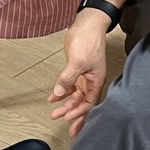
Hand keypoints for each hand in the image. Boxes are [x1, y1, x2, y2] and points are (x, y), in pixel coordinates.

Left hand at [49, 8, 109, 136]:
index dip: (79, 112)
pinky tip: (53, 98)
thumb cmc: (89, 41)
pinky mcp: (76, 71)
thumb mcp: (78, 61)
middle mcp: (91, 81)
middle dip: (74, 115)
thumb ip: (68, 78)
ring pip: (75, 97)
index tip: (68, 118)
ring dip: (66, 105)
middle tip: (65, 125)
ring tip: (56, 113)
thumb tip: (60, 93)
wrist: (87, 25)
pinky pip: (69, 86)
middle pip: (83, 103)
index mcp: (96, 81)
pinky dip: (61, 93)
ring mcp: (83, 76)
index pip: (89, 103)